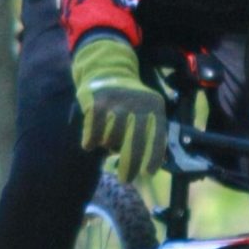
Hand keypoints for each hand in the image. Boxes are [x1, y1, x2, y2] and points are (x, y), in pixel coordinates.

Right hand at [71, 35, 168, 184]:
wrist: (107, 69)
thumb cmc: (130, 101)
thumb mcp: (147, 110)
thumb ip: (152, 132)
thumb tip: (158, 163)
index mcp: (155, 107)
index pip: (157, 137)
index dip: (153, 157)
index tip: (148, 173)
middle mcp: (137, 105)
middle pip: (134, 143)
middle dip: (130, 165)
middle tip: (126, 179)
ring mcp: (116, 104)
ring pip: (111, 141)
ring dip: (108, 146)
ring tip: (108, 140)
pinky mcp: (97, 105)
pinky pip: (93, 135)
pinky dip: (91, 142)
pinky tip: (91, 141)